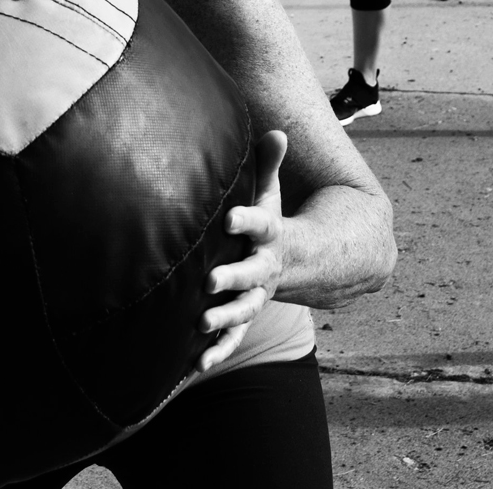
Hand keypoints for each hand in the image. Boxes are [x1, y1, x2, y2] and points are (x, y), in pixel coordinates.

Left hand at [196, 130, 288, 371]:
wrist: (294, 262)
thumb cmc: (269, 223)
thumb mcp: (270, 194)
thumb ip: (269, 165)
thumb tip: (277, 130)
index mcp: (270, 235)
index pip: (259, 225)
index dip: (245, 221)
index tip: (229, 218)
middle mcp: (265, 267)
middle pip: (251, 273)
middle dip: (232, 277)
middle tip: (210, 280)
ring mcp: (256, 294)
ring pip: (244, 309)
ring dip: (225, 317)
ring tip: (201, 323)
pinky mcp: (244, 316)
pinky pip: (233, 337)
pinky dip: (218, 350)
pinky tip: (198, 364)